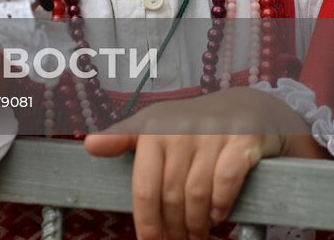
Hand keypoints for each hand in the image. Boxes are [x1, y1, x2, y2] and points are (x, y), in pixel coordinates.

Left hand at [83, 88, 320, 238]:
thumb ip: (122, 138)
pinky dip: (221, 203)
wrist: (245, 107)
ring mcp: (212, 134)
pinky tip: (219, 217)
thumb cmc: (191, 124)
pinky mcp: (242, 140)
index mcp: (152, 130)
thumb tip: (89, 145)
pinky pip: (227, 179)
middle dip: (173, 227)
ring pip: (197, 193)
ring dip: (197, 222)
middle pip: (171, 195)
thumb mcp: (154, 125)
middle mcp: (179, 130)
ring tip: (197, 235)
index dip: (146, 221)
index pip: (144, 187)